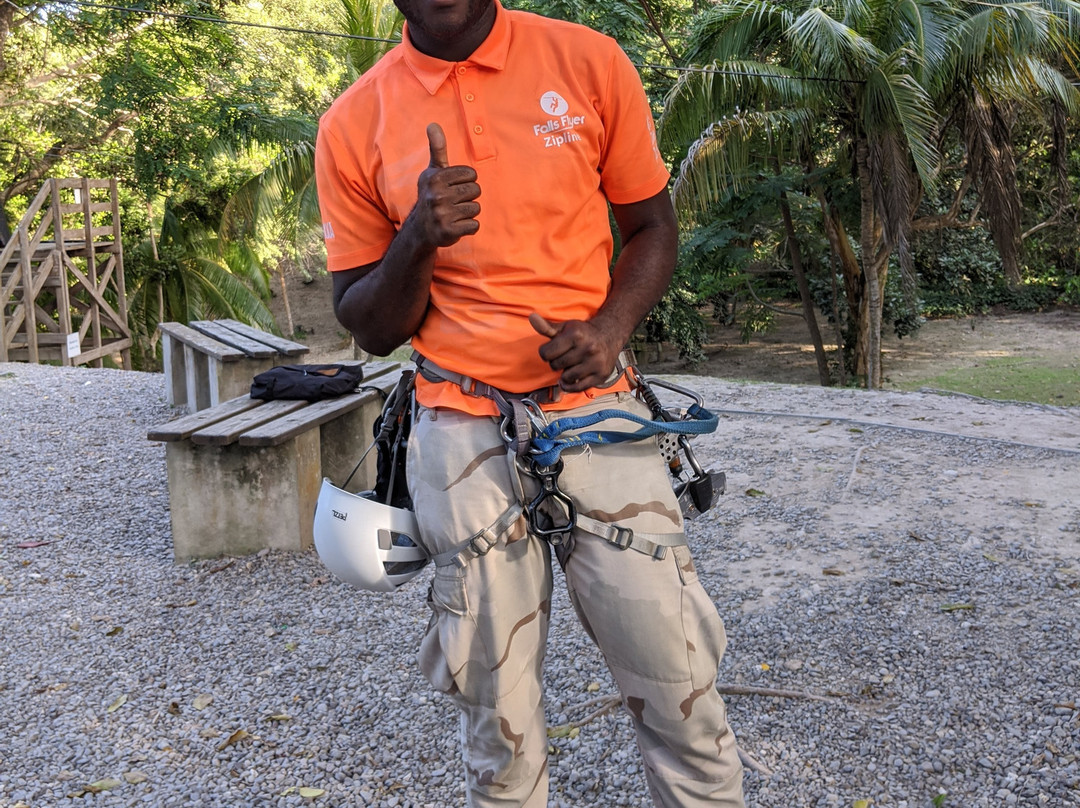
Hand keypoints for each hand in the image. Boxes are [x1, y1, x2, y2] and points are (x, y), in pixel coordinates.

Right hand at [411, 122, 480, 247]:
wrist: (421, 228)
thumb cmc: (432, 194)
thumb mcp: (433, 171)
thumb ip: (437, 148)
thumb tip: (433, 124)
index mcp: (435, 178)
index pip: (472, 175)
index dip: (467, 181)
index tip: (454, 187)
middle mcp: (436, 195)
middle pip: (476, 191)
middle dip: (469, 197)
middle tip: (454, 202)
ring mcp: (441, 214)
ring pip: (476, 209)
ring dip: (468, 212)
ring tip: (454, 213)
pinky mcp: (448, 232)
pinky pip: (474, 225)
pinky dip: (468, 227)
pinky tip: (456, 225)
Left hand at [529, 313, 621, 392]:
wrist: (609, 336)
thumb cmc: (583, 333)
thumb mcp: (564, 327)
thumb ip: (546, 327)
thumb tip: (532, 317)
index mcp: (576, 335)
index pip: (546, 353)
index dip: (546, 353)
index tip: (553, 350)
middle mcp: (587, 348)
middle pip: (555, 366)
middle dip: (557, 363)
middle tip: (565, 357)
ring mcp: (595, 363)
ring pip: (566, 378)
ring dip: (565, 374)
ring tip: (572, 365)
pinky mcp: (601, 375)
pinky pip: (578, 388)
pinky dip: (572, 386)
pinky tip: (572, 378)